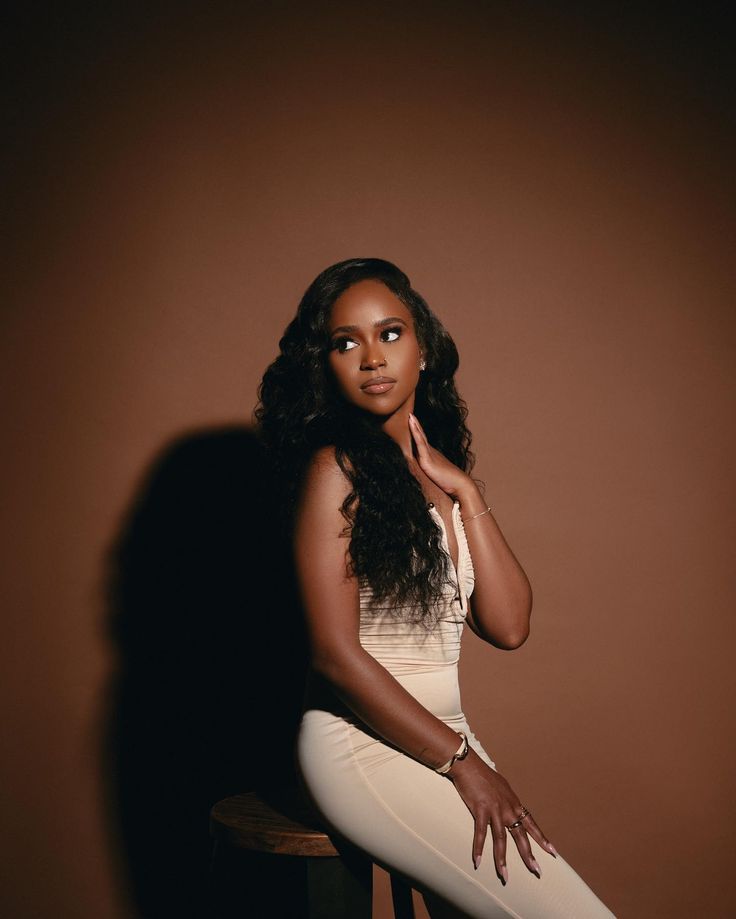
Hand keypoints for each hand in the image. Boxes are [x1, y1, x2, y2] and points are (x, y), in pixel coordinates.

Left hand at [408, 413, 472, 497]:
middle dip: (415, 425)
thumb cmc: (449, 482)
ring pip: (420, 437)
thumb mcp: (435, 474)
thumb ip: (428, 470)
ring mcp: (429, 454)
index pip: (422, 440)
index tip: (411, 421)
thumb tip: (423, 472)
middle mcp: (431, 452)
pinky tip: (412, 428)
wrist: (459, 484)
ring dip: (415, 426)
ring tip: (410, 416)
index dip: (417, 431)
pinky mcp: (427, 460)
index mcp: (431, 455)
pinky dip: (415, 434)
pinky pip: (420, 445)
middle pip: (421, 435)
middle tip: (409, 413)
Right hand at [448, 749, 557, 882]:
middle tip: (536, 871)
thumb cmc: (483, 774)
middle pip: (520, 836)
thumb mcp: (501, 786)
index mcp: (513, 803)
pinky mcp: (481, 810)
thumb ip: (506, 799)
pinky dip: (478, 848)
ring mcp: (495, 810)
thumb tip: (509, 805)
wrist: (469, 764)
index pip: (531, 824)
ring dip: (501, 859)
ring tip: (504, 875)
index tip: (552, 852)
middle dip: (528, 855)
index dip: (541, 838)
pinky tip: (478, 861)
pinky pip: (481, 833)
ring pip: (501, 840)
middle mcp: (508, 808)